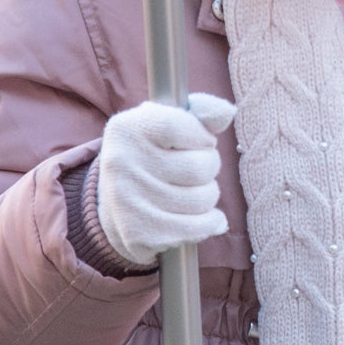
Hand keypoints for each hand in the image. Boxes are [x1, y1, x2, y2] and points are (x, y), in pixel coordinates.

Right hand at [95, 95, 235, 265]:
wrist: (117, 207)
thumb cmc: (152, 158)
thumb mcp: (166, 125)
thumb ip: (200, 113)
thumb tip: (227, 112)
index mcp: (128, 128)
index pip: (185, 126)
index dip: (202, 137)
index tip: (197, 143)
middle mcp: (122, 162)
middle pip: (201, 166)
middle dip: (209, 168)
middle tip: (194, 171)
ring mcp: (128, 200)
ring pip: (204, 198)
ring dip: (207, 196)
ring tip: (191, 193)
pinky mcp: (139, 232)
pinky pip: (199, 227)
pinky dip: (210, 223)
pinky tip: (204, 218)